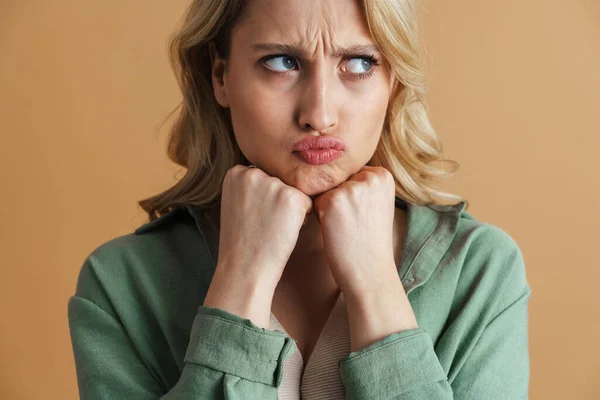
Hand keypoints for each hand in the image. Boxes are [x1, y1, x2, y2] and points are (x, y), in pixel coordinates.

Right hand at [216, 164, 312, 288]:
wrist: (245, 268)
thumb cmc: (242, 242)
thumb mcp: (236, 204)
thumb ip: (251, 185)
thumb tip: (274, 176)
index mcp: (236, 173)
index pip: (264, 176)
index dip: (263, 199)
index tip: (252, 217)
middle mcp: (253, 173)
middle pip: (280, 182)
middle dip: (278, 202)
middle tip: (263, 224)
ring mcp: (273, 184)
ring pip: (294, 192)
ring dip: (290, 210)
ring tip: (272, 228)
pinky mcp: (292, 197)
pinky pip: (307, 204)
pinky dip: (301, 219)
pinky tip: (284, 232)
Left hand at [312, 165, 396, 295]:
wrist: (370, 270)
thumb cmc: (369, 239)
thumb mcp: (377, 203)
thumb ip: (363, 183)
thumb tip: (331, 163)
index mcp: (383, 175)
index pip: (352, 174)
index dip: (351, 196)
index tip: (363, 215)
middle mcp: (370, 177)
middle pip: (338, 180)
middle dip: (339, 199)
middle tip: (354, 223)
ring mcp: (351, 187)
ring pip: (326, 190)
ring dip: (328, 207)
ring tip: (345, 227)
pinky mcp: (333, 200)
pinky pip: (315, 201)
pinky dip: (320, 216)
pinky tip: (336, 230)